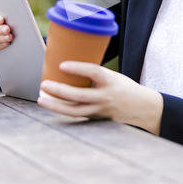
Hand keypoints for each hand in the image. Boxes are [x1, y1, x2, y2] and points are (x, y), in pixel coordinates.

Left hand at [38, 62, 163, 134]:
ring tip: (42, 99)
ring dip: (56, 105)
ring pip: (75, 111)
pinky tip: (52, 104)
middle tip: (44, 84)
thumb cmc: (124, 87)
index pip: (93, 72)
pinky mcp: (95, 118)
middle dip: (59, 91)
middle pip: (79, 96)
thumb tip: (71, 65)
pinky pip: (77, 114)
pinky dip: (63, 109)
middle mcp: (105, 97)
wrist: (140, 107)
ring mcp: (99, 110)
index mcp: (110, 81)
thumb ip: (95, 74)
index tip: (62, 65)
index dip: (78, 68)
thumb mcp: (112, 76)